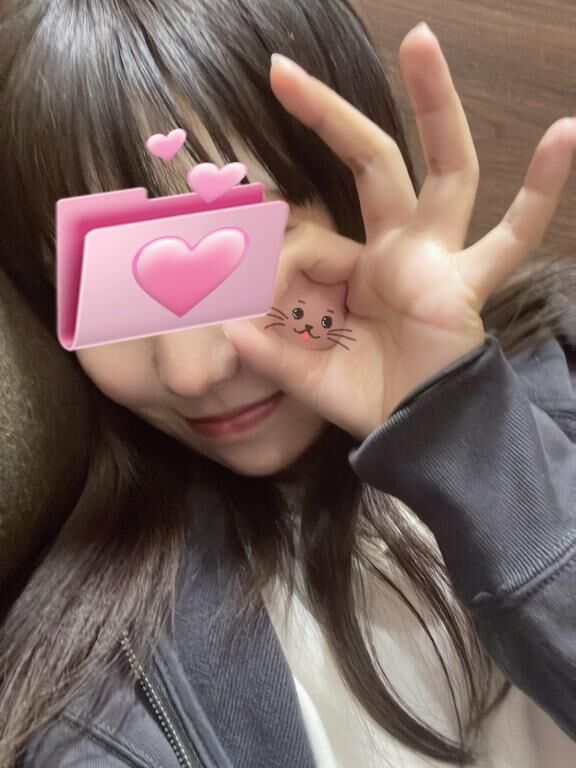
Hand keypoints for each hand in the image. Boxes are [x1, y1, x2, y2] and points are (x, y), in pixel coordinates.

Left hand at [223, 22, 575, 440]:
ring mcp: (437, 257)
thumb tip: (225, 323)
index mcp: (357, 261)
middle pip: (371, 159)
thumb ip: (268, 348)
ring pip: (445, 170)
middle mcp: (399, 245)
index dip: (271, 256)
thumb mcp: (305, 371)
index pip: (308, 231)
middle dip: (329, 115)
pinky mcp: (466, 282)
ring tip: (422, 41)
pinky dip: (540, 192)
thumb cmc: (369, 398)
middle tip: (280, 70)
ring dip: (436, 106)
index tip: (239, 291)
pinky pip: (511, 236)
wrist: (418, 433)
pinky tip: (567, 134)